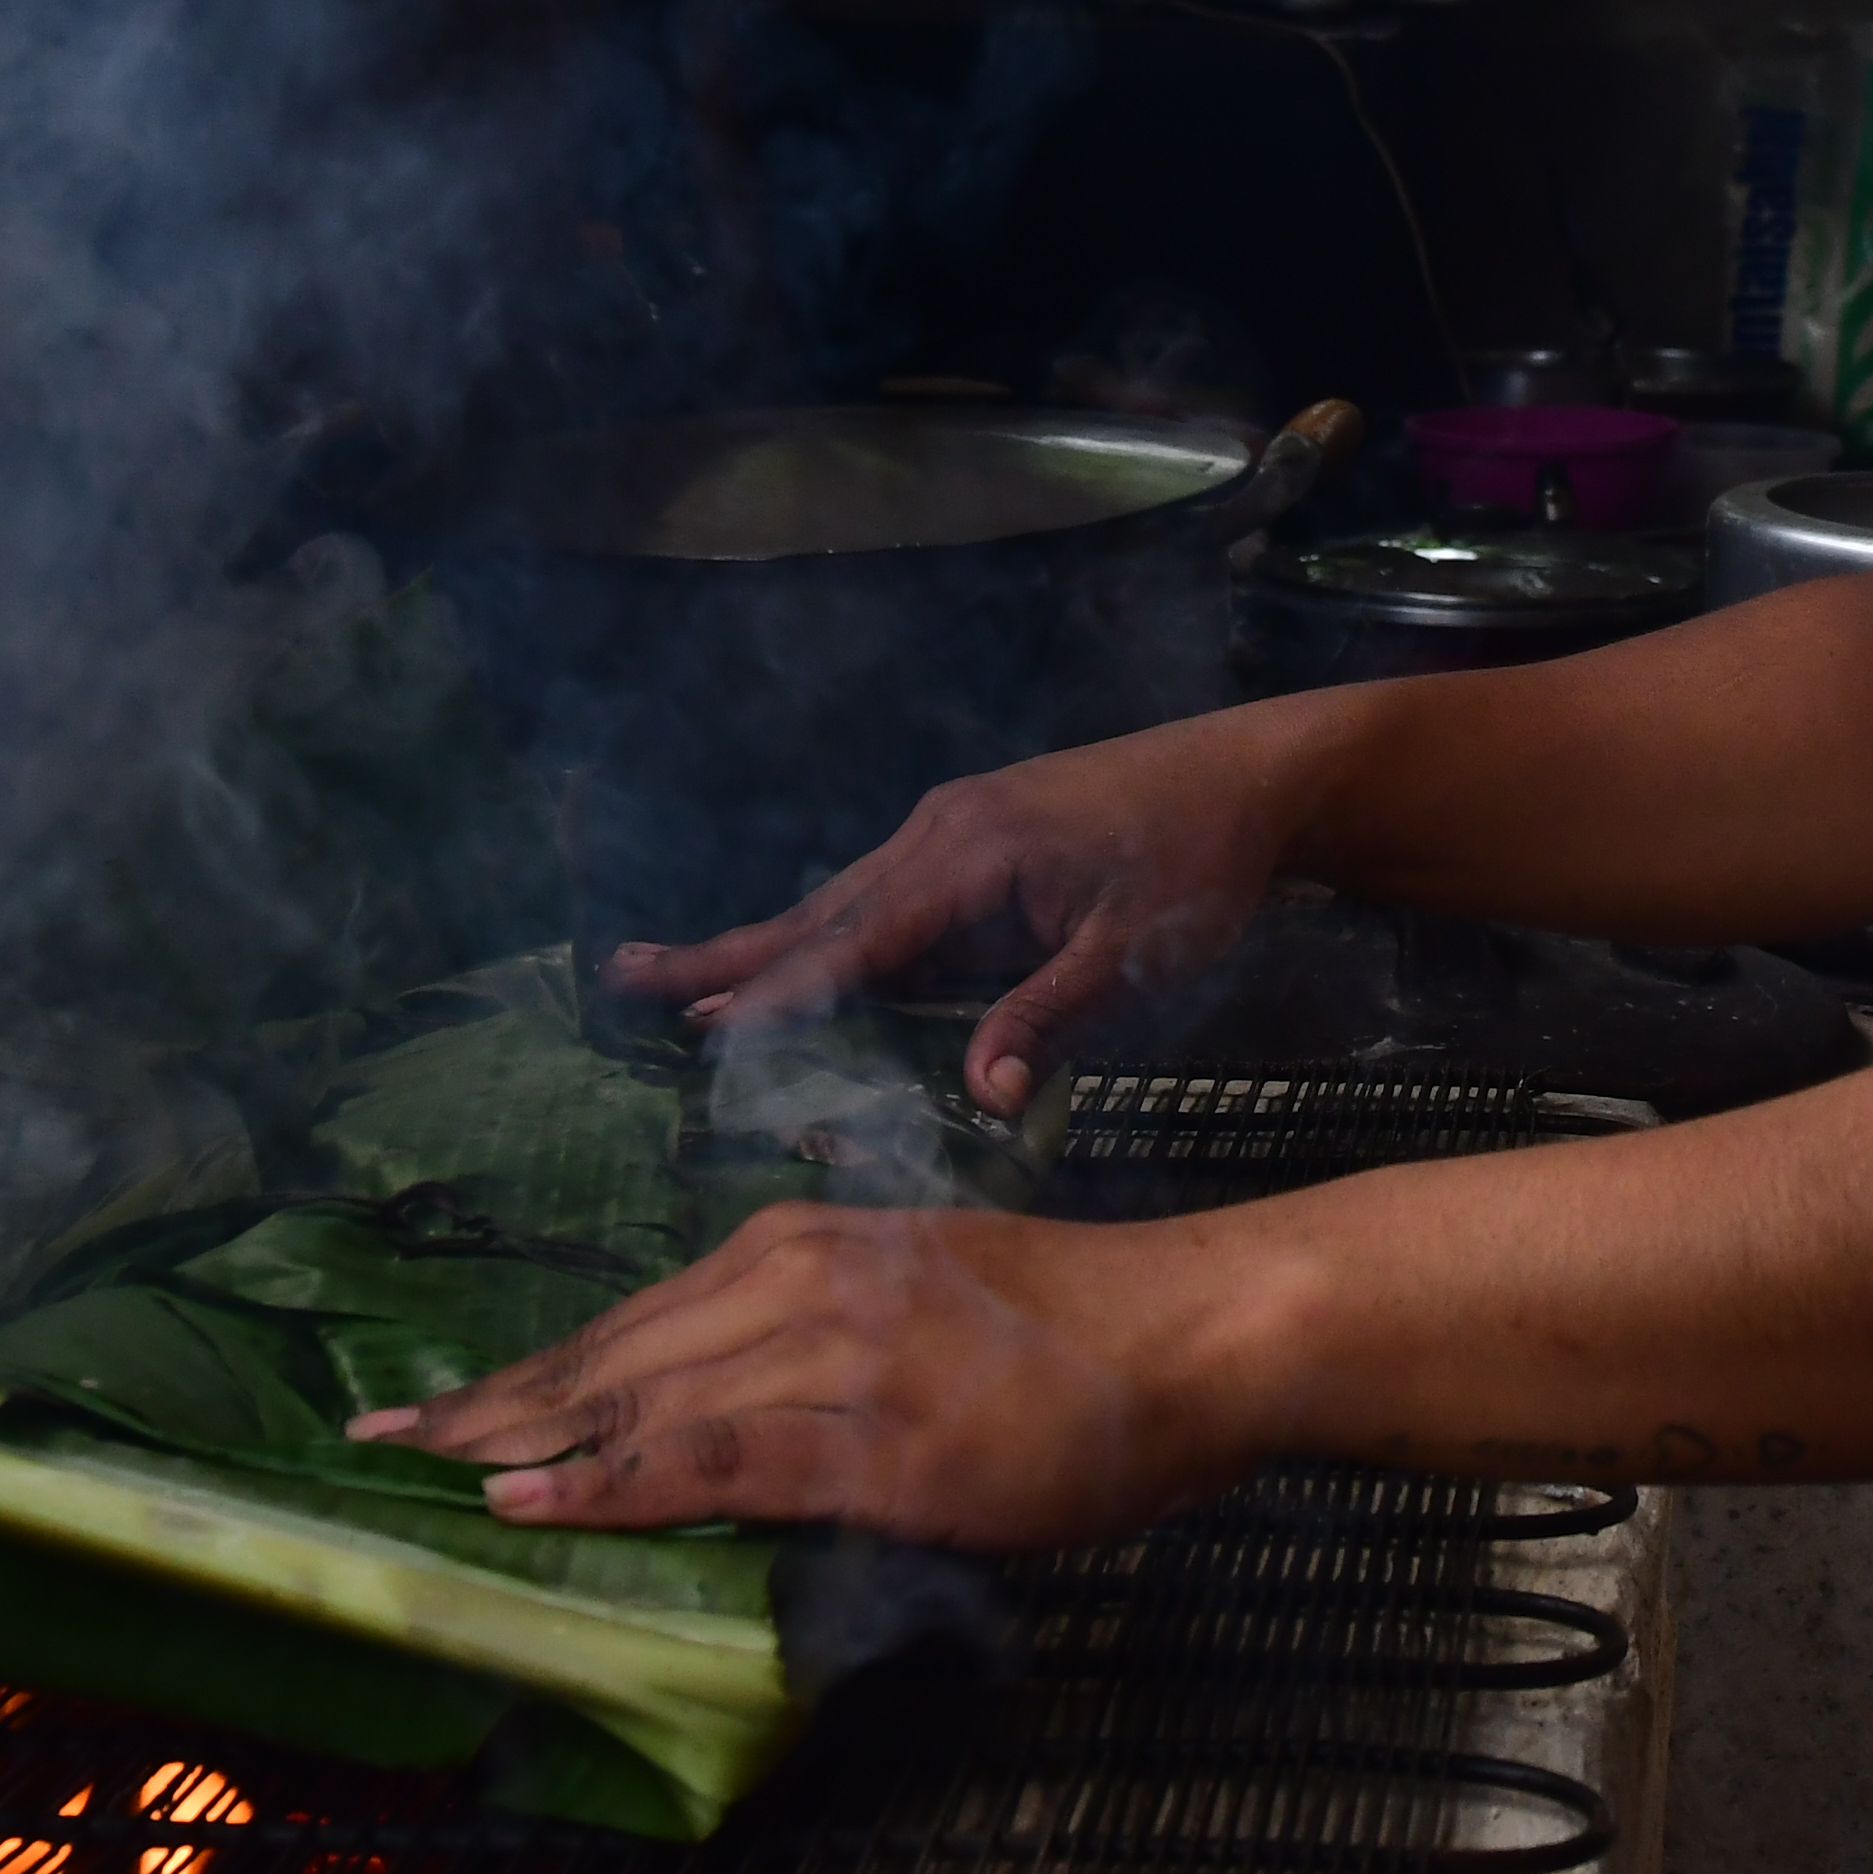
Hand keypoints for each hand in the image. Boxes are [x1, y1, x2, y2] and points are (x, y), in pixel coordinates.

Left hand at [342, 1201, 1280, 1547]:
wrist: (1186, 1337)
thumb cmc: (1070, 1333)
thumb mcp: (919, 1299)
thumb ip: (817, 1336)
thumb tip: (721, 1407)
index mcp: (804, 1243)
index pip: (633, 1319)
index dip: (526, 1370)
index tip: (430, 1402)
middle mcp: (801, 1279)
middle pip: (614, 1354)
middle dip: (491, 1403)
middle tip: (379, 1436)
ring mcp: (834, 1353)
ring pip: (644, 1401)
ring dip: (524, 1442)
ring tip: (427, 1470)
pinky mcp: (873, 1433)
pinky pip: (714, 1461)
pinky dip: (613, 1482)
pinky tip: (538, 1502)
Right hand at [601, 712, 1316, 1110]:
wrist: (1248, 777)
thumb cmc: (1198, 863)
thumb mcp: (1135, 952)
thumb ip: (1051, 1018)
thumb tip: (980, 1096)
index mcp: (971, 854)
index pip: (858, 937)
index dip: (786, 991)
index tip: (710, 1031)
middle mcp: (939, 835)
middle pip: (818, 912)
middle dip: (725, 956)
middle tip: (624, 980)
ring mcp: (949, 835)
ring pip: (837, 905)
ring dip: (757, 946)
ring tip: (663, 977)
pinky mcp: (969, 846)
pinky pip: (877, 902)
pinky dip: (817, 936)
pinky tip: (783, 965)